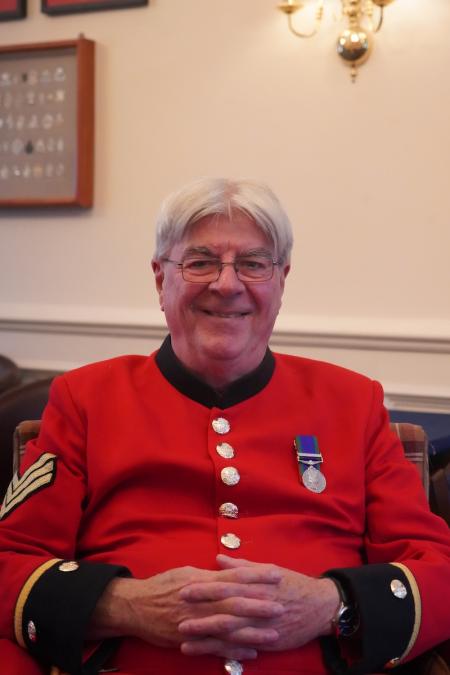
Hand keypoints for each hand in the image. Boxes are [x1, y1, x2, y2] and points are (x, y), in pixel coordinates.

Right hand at [89, 563, 283, 659]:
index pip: (235, 576)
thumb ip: (210, 574)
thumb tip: (228, 570)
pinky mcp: (191, 640)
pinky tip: (251, 652)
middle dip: (260, 605)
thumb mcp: (186, 572)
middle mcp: (202, 601)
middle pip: (236, 602)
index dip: (256, 575)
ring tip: (274, 634)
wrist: (136, 606)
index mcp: (202, 580)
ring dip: (252, 632)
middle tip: (282, 606)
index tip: (277, 574)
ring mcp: (197, 622)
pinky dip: (234, 651)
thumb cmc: (162, 585)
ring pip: (229, 627)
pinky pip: (216, 647)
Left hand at [178, 555, 339, 655]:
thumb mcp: (267, 568)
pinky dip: (224, 652)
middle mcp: (256, 605)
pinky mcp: (266, 641)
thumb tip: (218, 559)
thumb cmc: (290, 583)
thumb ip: (241, 566)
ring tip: (184, 641)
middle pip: (224, 610)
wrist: (319, 605)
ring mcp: (261, 625)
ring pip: (230, 633)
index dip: (203, 588)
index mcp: (254, 584)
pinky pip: (242, 648)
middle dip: (200, 615)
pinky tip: (209, 654)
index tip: (183, 589)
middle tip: (177, 617)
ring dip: (206, 638)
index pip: (224, 585)